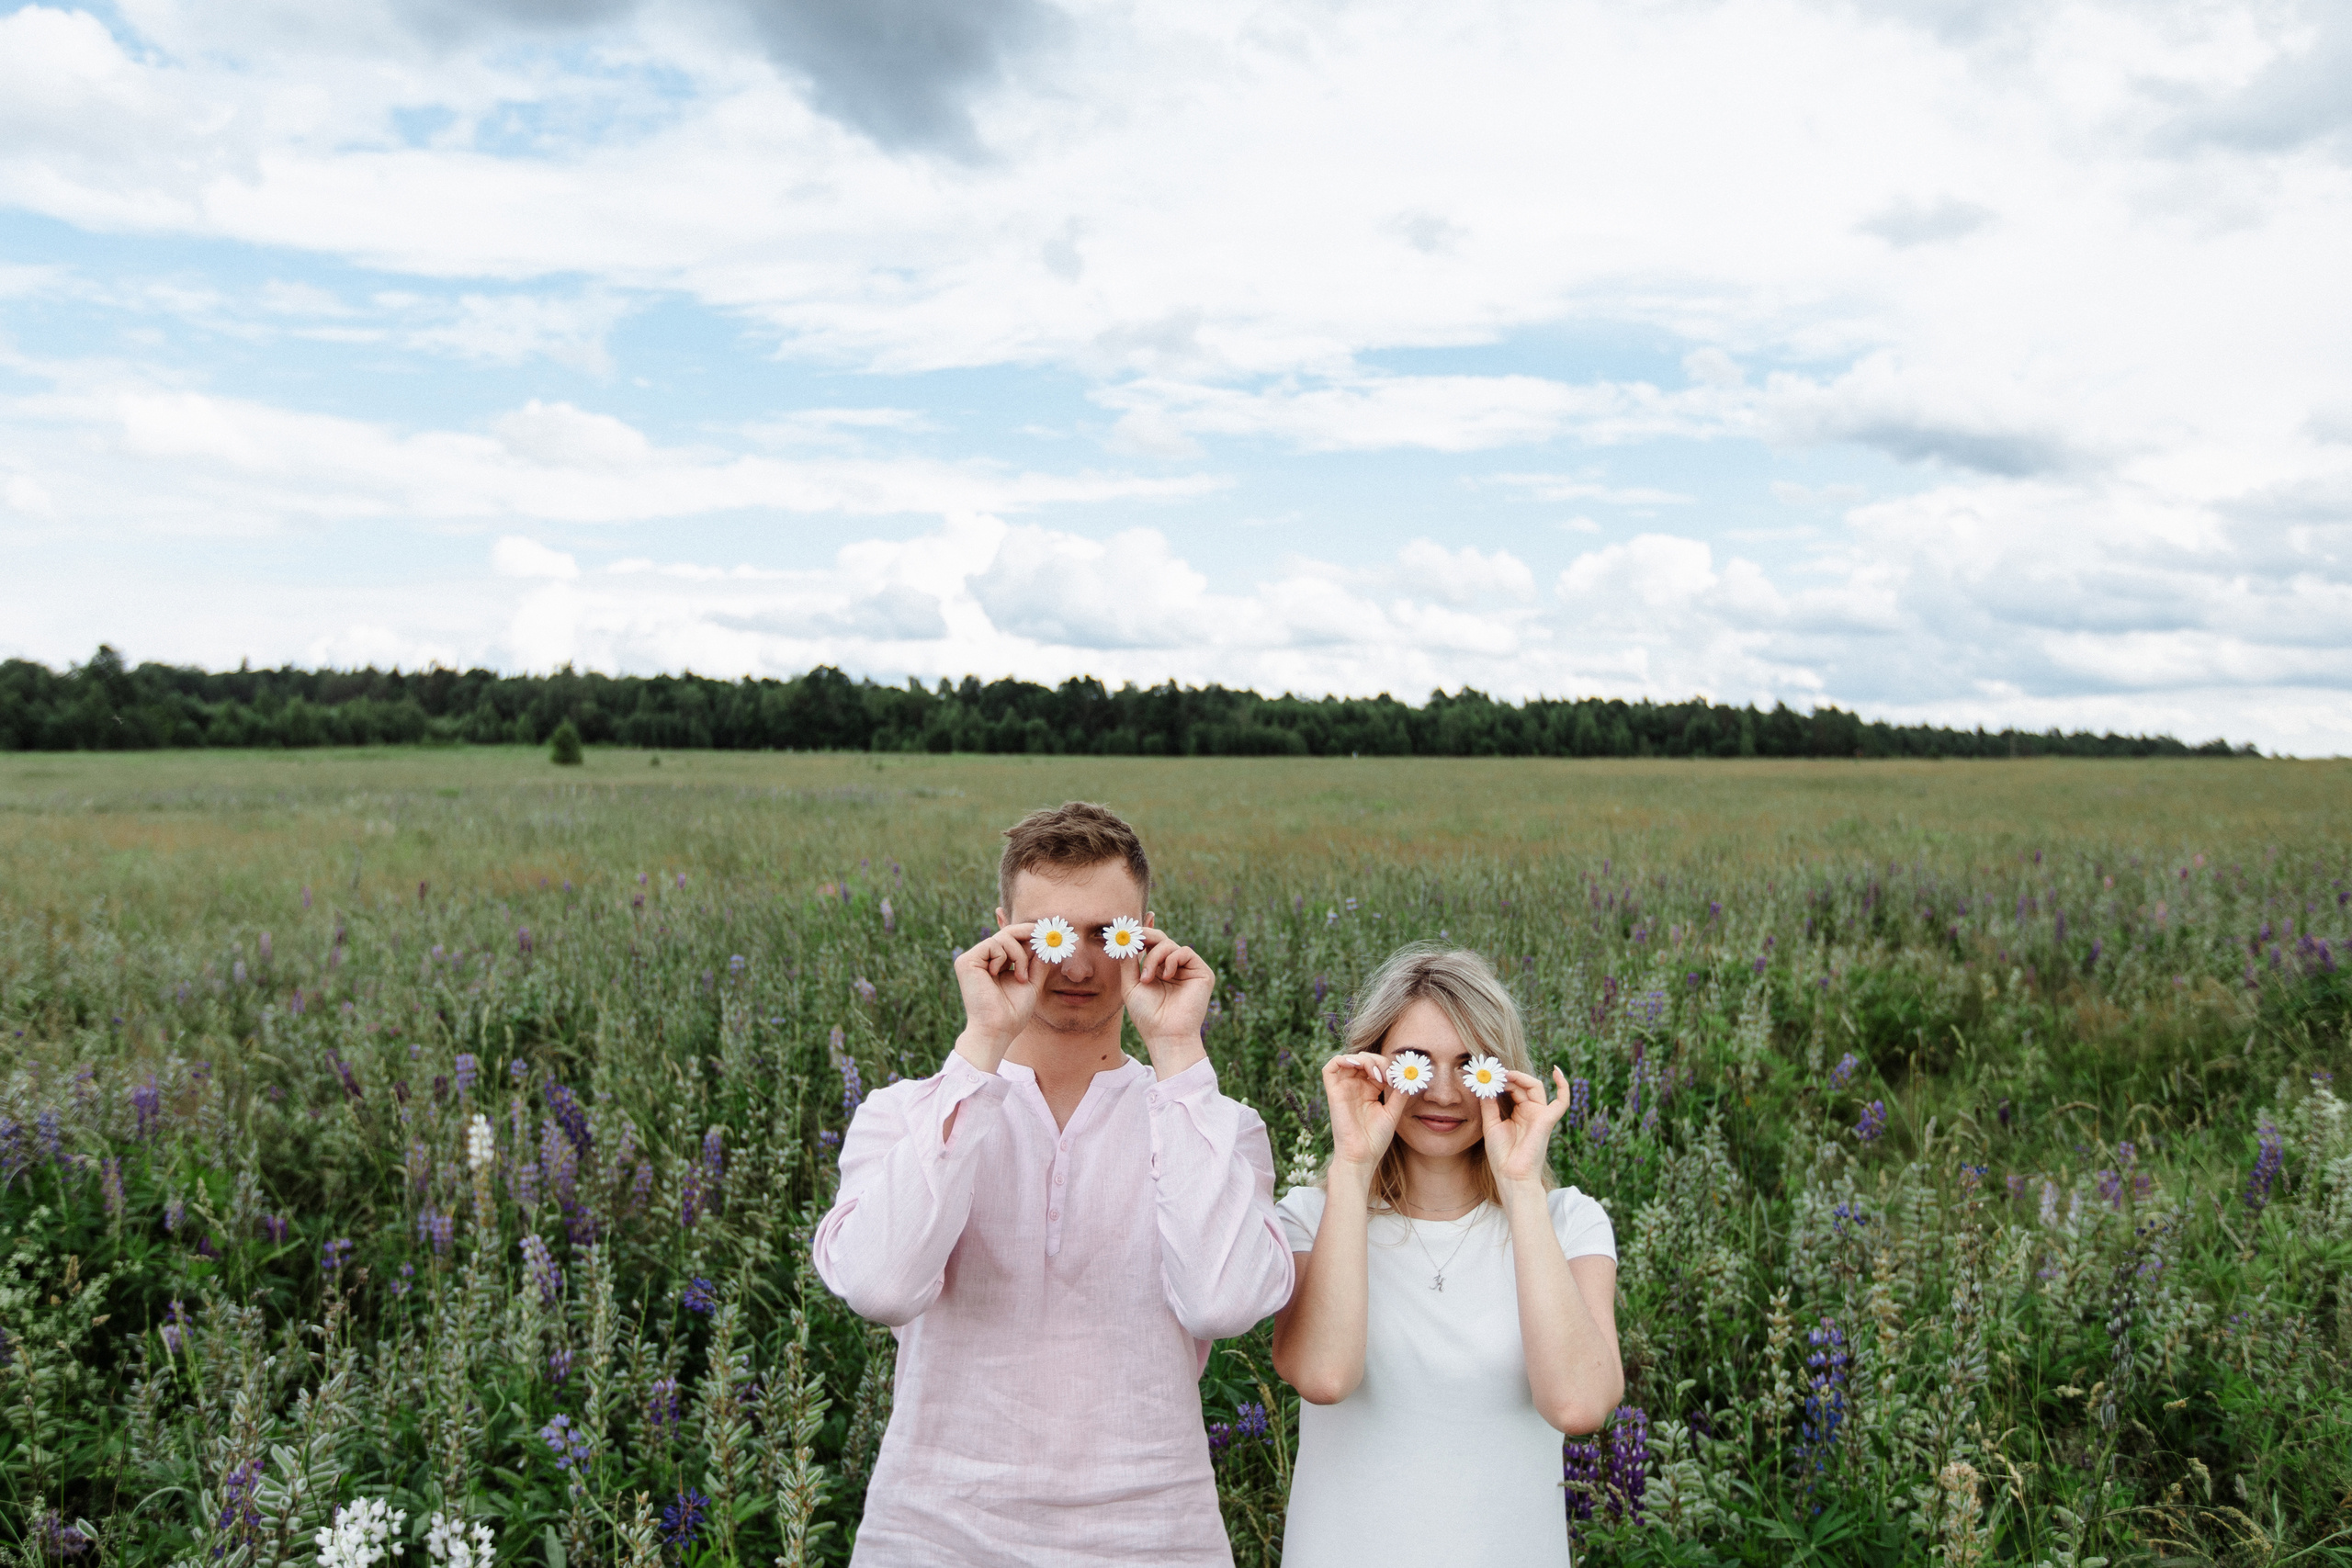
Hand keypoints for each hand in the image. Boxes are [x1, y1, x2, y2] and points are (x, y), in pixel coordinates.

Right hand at [951, 923, 1048, 1071]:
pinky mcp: (966, 961)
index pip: (1011, 940)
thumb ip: (1037, 963)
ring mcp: (973, 959)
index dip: (1028, 933)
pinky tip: (1000, 974)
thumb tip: (1047, 943)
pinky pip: (993, 944)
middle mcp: (982, 960)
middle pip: (1007, 932)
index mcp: (995, 964)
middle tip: (1043, 937)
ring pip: (1003, 937)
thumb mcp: (1031, 983)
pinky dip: (1004, 957)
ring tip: (1021, 977)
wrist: (998, 1029)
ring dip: (1019, 955)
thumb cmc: (1013, 1012)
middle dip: (1028, 932)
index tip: (1046, 932)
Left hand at [1120, 926, 1214, 1057]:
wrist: (1165, 1034)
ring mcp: (1187, 969)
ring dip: (1154, 956)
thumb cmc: (1147, 1015)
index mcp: (1157, 970)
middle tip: (1133, 940)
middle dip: (1145, 936)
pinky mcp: (1201, 972)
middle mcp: (1173, 967)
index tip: (1133, 923)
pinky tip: (1165, 976)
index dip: (1144, 930)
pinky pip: (1184, 951)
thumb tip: (1125, 938)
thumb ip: (1128, 961)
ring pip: (1169, 944)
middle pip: (1160, 939)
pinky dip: (1171, 960)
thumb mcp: (1130, 985)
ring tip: (1147, 978)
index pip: (1151, 944)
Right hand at [1322, 1052, 1410, 1174]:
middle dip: (1379, 1061)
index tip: (1399, 1078)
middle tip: (1389, 1076)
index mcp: (1369, 1090)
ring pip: (1350, 1059)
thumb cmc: (1376, 1138)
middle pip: (1364, 1059)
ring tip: (1378, 1074)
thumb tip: (1409, 1076)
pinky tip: (1358, 1066)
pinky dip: (1343, 1059)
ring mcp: (1344, 1088)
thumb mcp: (1393, 1112)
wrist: (1362, 1155)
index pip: (1377, 1065)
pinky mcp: (1333, 1091)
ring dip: (1365, 1059)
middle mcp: (1355, 1086)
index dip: (1388, 1066)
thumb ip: (1400, 1093)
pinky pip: (1330, 1067)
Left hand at [1481, 1068, 1574, 1189]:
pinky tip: (1556, 1070)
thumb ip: (1489, 1104)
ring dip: (1519, 1078)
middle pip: (1523, 1085)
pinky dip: (1563, 1085)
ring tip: (1504, 1076)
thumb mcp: (1490, 1124)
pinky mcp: (1547, 1120)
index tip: (1487, 1074)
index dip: (1502, 1080)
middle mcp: (1530, 1112)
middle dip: (1508, 1077)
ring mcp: (1540, 1115)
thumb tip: (1484, 1085)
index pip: (1513, 1088)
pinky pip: (1562, 1101)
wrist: (1510, 1175)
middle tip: (1493, 1073)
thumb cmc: (1501, 1155)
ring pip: (1535, 1087)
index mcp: (1518, 1113)